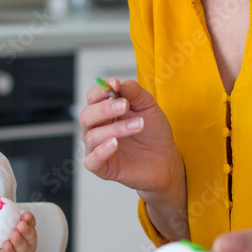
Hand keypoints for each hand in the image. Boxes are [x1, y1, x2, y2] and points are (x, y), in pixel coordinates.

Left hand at [0, 211, 36, 251]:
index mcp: (23, 232)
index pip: (31, 224)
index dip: (30, 219)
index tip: (25, 214)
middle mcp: (27, 244)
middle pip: (31, 236)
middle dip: (27, 229)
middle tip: (20, 224)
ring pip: (24, 248)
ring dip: (19, 241)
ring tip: (13, 234)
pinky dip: (10, 251)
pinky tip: (6, 245)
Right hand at [79, 78, 184, 195]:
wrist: (165, 159)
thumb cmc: (153, 132)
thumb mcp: (148, 106)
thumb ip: (133, 92)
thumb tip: (118, 83)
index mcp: (105, 112)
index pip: (93, 97)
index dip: (100, 90)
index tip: (115, 85)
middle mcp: (97, 128)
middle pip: (86, 116)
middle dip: (104, 109)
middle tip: (124, 106)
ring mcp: (97, 148)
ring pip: (93, 136)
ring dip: (115, 129)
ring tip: (138, 125)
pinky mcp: (102, 168)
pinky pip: (92, 160)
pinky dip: (102, 151)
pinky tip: (115, 144)